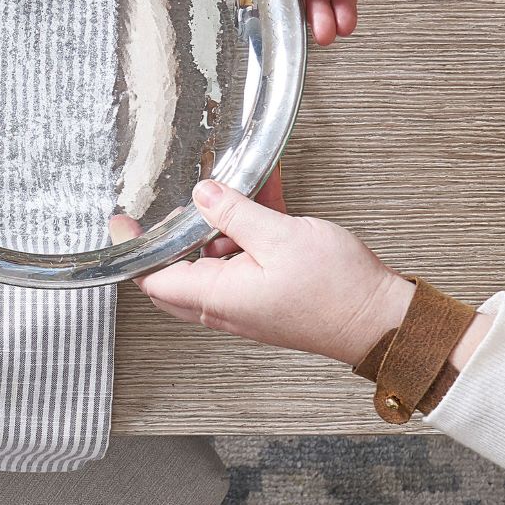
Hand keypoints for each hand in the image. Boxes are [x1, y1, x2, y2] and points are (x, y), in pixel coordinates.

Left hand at [114, 178, 412, 364]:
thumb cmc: (338, 291)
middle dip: (178, 229)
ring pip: (217, 254)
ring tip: (236, 184)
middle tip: (178, 197)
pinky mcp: (270, 290)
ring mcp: (248, 299)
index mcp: (218, 295)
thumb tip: (201, 194)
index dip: (133, 250)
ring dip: (223, 220)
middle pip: (181, 265)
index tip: (120, 222)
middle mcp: (227, 303)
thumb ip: (234, 213)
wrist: (383, 320)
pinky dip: (251, 225)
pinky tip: (265, 190)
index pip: (155, 278)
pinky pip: (248, 253)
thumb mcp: (280, 236)